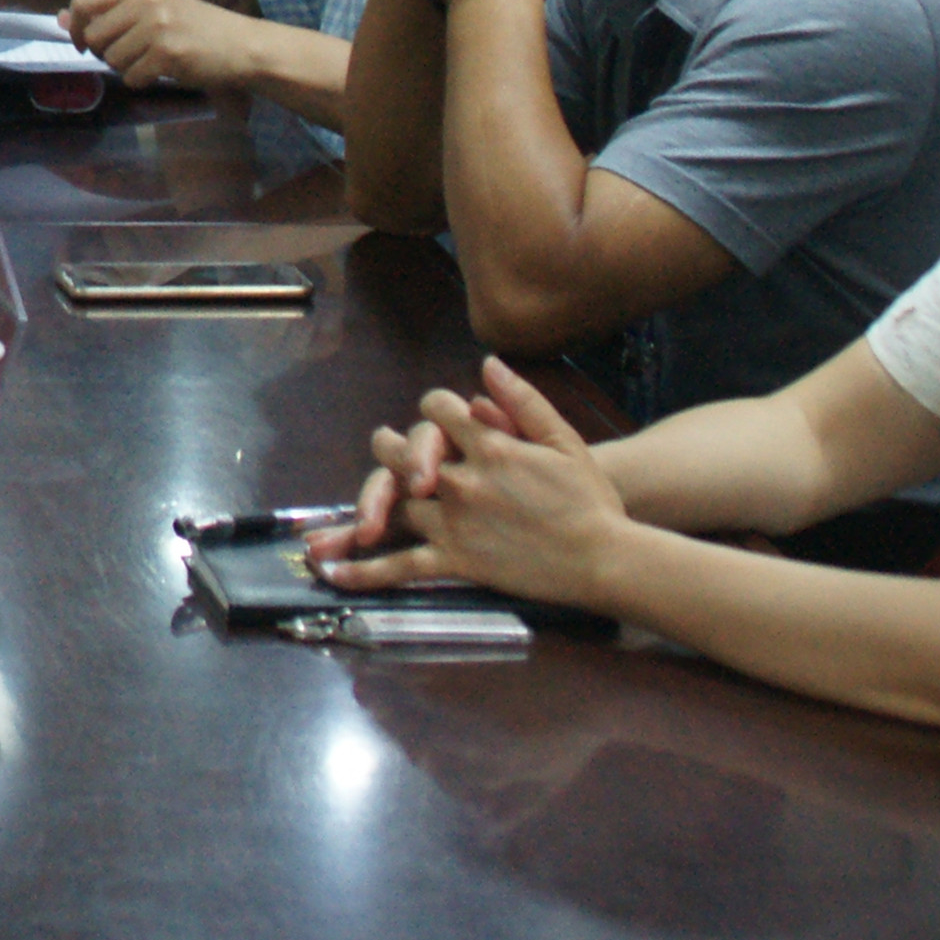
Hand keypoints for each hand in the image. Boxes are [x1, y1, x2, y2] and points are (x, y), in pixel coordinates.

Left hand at [63, 0, 246, 87]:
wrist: (240, 44)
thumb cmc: (194, 25)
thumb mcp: (152, 7)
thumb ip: (108, 11)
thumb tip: (61, 19)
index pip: (83, 1)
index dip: (75, 26)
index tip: (82, 41)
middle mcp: (144, 1)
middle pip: (94, 36)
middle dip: (104, 52)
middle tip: (130, 53)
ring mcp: (156, 27)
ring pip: (111, 59)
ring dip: (126, 67)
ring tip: (151, 59)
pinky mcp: (166, 54)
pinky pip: (131, 77)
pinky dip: (142, 80)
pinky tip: (162, 70)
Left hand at [318, 360, 631, 607]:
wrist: (604, 558)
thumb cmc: (590, 500)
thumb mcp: (564, 440)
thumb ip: (523, 402)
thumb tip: (487, 366)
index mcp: (489, 446)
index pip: (437, 409)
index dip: (434, 408)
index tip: (439, 415)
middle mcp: (462, 481)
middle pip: (400, 454)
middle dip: (391, 449)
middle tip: (386, 448)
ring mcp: (455, 523)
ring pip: (395, 505)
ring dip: (368, 506)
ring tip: (352, 510)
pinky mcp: (457, 562)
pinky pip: (401, 565)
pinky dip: (365, 572)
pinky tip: (335, 573)